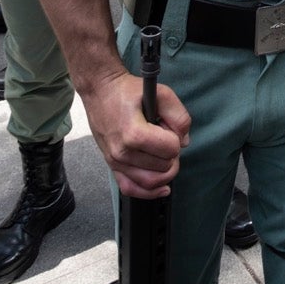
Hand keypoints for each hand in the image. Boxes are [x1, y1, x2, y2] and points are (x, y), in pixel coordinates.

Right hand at [80, 72, 190, 198]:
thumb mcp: (161, 93)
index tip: (167, 125)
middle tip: (163, 135)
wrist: (101, 91)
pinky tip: (162, 188)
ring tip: (161, 152)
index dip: (176, 137)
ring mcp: (115, 162)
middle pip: (164, 167)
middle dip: (170, 152)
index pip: (171, 149)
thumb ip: (180, 116)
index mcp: (134, 134)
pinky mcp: (112, 166)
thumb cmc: (129, 91)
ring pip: (152, 182)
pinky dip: (149, 192)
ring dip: (164, 170)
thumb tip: (184, 141)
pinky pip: (131, 189)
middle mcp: (122, 152)